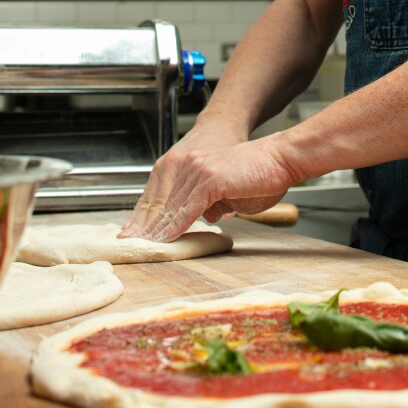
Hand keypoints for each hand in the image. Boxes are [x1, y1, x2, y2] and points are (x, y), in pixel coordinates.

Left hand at [119, 134, 296, 241]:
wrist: (280, 159)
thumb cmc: (261, 175)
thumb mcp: (229, 191)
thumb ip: (213, 201)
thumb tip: (206, 216)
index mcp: (190, 165)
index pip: (161, 194)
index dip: (145, 215)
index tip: (133, 233)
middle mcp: (189, 165)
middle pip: (159, 200)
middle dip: (142, 225)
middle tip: (127, 244)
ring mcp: (198, 171)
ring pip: (170, 206)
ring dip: (155, 230)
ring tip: (143, 248)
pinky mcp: (209, 180)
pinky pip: (186, 209)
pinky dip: (175, 227)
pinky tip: (165, 240)